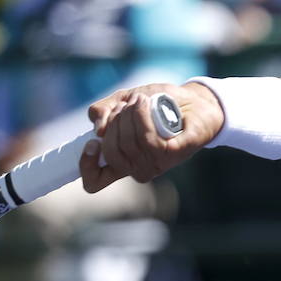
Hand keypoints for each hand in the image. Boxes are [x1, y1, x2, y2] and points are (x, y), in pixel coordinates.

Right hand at [80, 82, 224, 192]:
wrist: (194, 99)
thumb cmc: (158, 103)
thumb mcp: (123, 101)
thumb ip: (103, 111)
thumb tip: (97, 129)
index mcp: (123, 160)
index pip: (94, 181)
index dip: (86, 165)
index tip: (93, 142)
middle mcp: (139, 167)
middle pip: (111, 153)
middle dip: (113, 123)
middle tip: (126, 106)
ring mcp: (157, 163)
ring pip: (129, 144)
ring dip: (129, 115)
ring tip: (140, 100)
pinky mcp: (175, 154)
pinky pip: (150, 140)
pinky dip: (143, 117)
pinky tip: (146, 103)